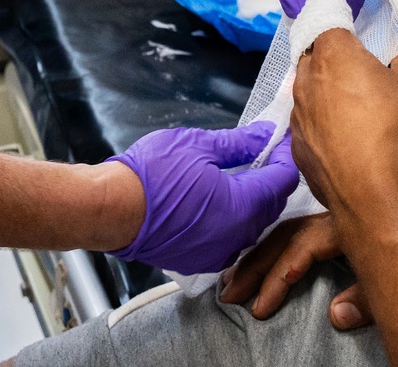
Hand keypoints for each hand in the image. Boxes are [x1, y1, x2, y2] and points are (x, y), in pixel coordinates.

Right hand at [107, 122, 298, 274]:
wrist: (111, 209)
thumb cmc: (152, 174)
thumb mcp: (198, 146)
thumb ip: (238, 144)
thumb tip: (264, 136)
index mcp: (242, 207)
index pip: (282, 182)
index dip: (286, 158)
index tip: (283, 140)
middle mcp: (236, 237)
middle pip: (271, 207)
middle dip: (273, 180)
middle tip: (267, 154)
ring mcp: (218, 253)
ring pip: (252, 226)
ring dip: (254, 201)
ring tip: (246, 174)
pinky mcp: (199, 261)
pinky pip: (231, 239)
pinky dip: (234, 219)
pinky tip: (222, 200)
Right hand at [220, 212, 371, 329]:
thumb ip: (366, 297)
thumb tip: (335, 315)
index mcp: (345, 224)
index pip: (300, 247)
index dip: (277, 277)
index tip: (259, 308)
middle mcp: (335, 216)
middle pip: (285, 235)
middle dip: (255, 263)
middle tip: (230, 293)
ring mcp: (336, 216)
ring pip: (288, 230)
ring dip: (260, 253)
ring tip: (234, 278)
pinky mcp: (340, 221)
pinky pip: (299, 230)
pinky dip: (275, 246)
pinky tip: (262, 261)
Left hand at [291, 32, 397, 212]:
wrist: (370, 193)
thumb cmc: (393, 127)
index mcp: (332, 53)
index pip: (328, 22)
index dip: (344, 28)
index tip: (358, 38)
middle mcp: (305, 78)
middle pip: (315, 58)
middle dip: (333, 62)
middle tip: (361, 76)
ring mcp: (296, 114)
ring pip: (309, 93)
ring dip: (326, 97)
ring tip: (354, 115)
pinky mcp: (296, 146)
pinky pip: (309, 127)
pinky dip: (323, 130)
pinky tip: (344, 144)